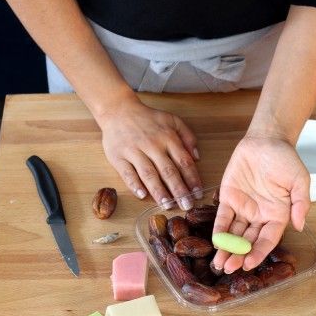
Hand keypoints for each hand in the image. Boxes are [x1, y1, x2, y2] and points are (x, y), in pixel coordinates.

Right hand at [98, 94, 201, 209]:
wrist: (118, 110)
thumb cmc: (148, 119)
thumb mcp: (172, 120)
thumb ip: (187, 136)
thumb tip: (197, 157)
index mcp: (168, 137)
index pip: (183, 161)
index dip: (192, 179)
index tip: (198, 193)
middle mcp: (152, 145)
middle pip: (168, 171)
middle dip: (179, 190)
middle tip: (187, 205)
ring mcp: (134, 151)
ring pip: (149, 174)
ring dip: (159, 191)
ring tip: (167, 205)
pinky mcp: (118, 156)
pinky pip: (127, 173)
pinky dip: (135, 185)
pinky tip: (143, 196)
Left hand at [211, 135, 309, 272]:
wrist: (267, 139)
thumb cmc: (286, 159)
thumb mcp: (300, 180)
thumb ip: (301, 203)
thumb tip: (299, 226)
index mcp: (278, 215)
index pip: (267, 240)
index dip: (258, 253)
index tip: (249, 265)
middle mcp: (260, 216)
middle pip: (248, 241)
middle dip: (239, 256)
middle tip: (229, 269)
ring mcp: (243, 208)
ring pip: (234, 234)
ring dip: (227, 249)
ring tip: (219, 264)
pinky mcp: (228, 198)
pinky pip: (222, 217)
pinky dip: (219, 230)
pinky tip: (215, 242)